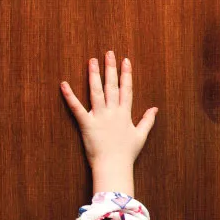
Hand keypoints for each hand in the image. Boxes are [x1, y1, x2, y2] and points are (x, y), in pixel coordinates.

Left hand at [60, 51, 157, 192]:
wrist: (114, 166)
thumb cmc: (127, 153)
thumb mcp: (141, 135)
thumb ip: (148, 120)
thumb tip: (155, 109)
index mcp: (125, 114)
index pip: (127, 89)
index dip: (126, 74)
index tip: (125, 61)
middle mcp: (113, 112)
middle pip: (112, 86)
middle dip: (111, 68)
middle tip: (109, 53)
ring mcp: (99, 117)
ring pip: (96, 91)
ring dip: (94, 75)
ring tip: (92, 60)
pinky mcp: (86, 124)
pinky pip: (77, 108)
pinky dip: (69, 96)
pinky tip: (64, 84)